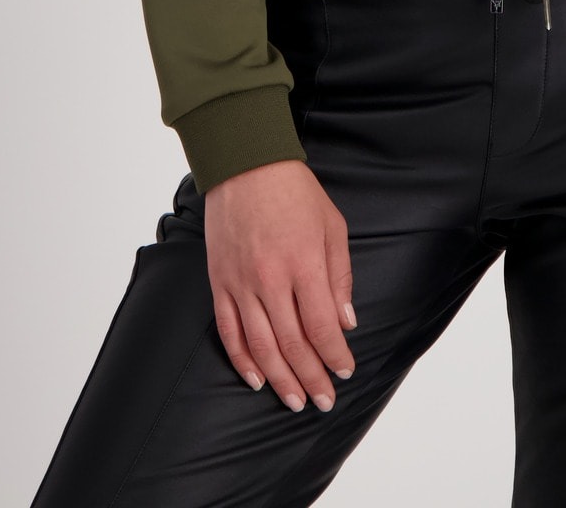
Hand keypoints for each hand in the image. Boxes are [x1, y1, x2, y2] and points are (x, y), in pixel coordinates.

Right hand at [204, 159, 356, 413]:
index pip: (321, 326)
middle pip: (292, 343)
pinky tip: (256, 378)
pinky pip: (229, 331)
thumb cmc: (294, 191)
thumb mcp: (332, 226)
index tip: (345, 371)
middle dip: (311, 377)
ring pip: (260, 345)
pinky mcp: (219, 282)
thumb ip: (339, 277)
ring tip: (294, 401)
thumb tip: (346, 322)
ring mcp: (241, 283)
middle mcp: (270, 279)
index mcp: (303, 263)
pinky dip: (242, 359)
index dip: (335, 355)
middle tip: (323, 401)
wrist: (245, 164)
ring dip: (280, 379)